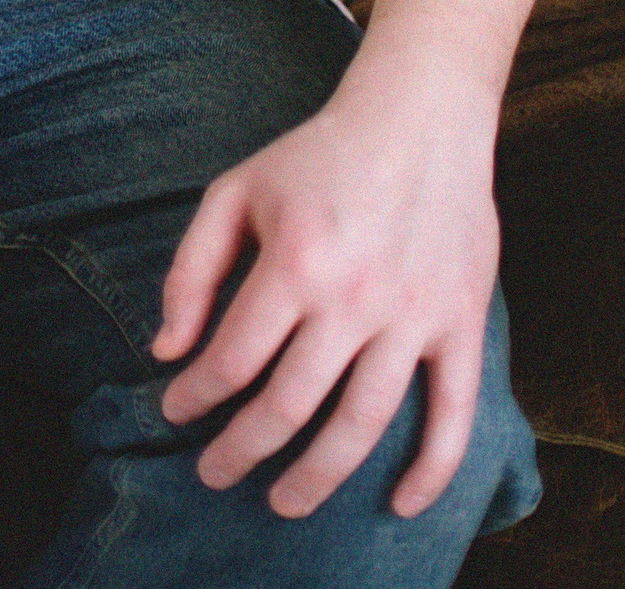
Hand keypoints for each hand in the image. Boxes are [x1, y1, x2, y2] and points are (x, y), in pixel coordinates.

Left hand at [153, 45, 500, 519]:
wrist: (418, 119)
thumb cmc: (317, 156)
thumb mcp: (236, 191)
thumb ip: (192, 269)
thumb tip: (165, 351)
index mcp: (294, 261)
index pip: (233, 358)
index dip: (197, 396)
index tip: (175, 413)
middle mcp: (353, 297)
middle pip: (290, 405)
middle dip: (243, 451)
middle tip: (215, 475)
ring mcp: (412, 316)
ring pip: (361, 424)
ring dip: (319, 477)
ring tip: (284, 503)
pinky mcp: (459, 323)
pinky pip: (453, 414)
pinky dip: (432, 470)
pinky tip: (400, 504)